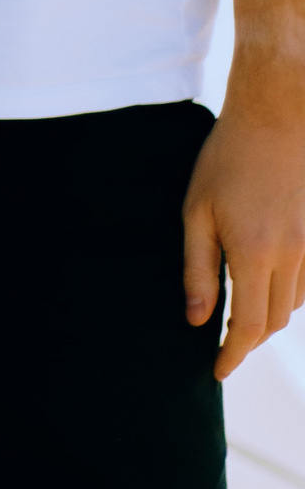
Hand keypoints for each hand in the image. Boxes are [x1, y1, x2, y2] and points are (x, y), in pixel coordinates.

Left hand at [183, 65, 304, 378]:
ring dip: (267, 316)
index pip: (247, 326)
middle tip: (222, 342)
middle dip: (247, 339)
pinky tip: (265, 284)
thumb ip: (197, 269)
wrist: (276, 118)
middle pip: (273, 322)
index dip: (233, 354)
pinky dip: (287, 295)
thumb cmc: (227, 160)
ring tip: (239, 312)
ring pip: (292, 305)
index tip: (218, 370)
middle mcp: (290, 257)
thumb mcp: (196, 212)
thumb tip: (197, 319)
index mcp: (254, 253)